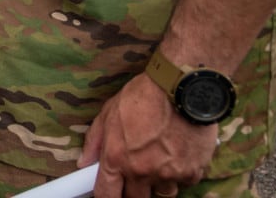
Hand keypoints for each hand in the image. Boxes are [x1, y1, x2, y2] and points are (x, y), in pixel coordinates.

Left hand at [80, 72, 215, 196]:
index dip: (107, 197)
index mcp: (117, 158)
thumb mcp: (108, 113)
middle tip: (136, 173)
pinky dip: (181, 174)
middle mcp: (141, 171)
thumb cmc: (141, 96)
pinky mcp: (192, 172)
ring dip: (159, 183)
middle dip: (134, 190)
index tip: (111, 194)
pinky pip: (184, 183)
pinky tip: (178, 155)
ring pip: (162, 193)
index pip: (106, 194)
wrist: (179, 88)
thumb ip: (95, 141)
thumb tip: (84, 163)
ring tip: (159, 161)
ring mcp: (168, 174)